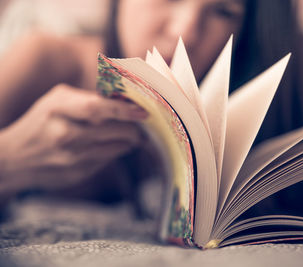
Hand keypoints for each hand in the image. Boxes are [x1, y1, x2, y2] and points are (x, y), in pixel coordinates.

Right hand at [0, 84, 147, 192]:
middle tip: (141, 125)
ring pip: (117, 148)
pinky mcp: (78, 174)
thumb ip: (87, 98)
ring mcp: (72, 158)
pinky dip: (113, 152)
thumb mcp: (56, 101)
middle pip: (115, 131)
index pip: (97, 108)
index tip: (142, 111)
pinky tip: (105, 147)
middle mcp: (65, 135)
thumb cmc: (41, 122)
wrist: (14, 159)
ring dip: (128, 141)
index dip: (123, 110)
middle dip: (134, 129)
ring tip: (127, 135)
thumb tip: (124, 101)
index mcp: (58, 110)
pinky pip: (108, 161)